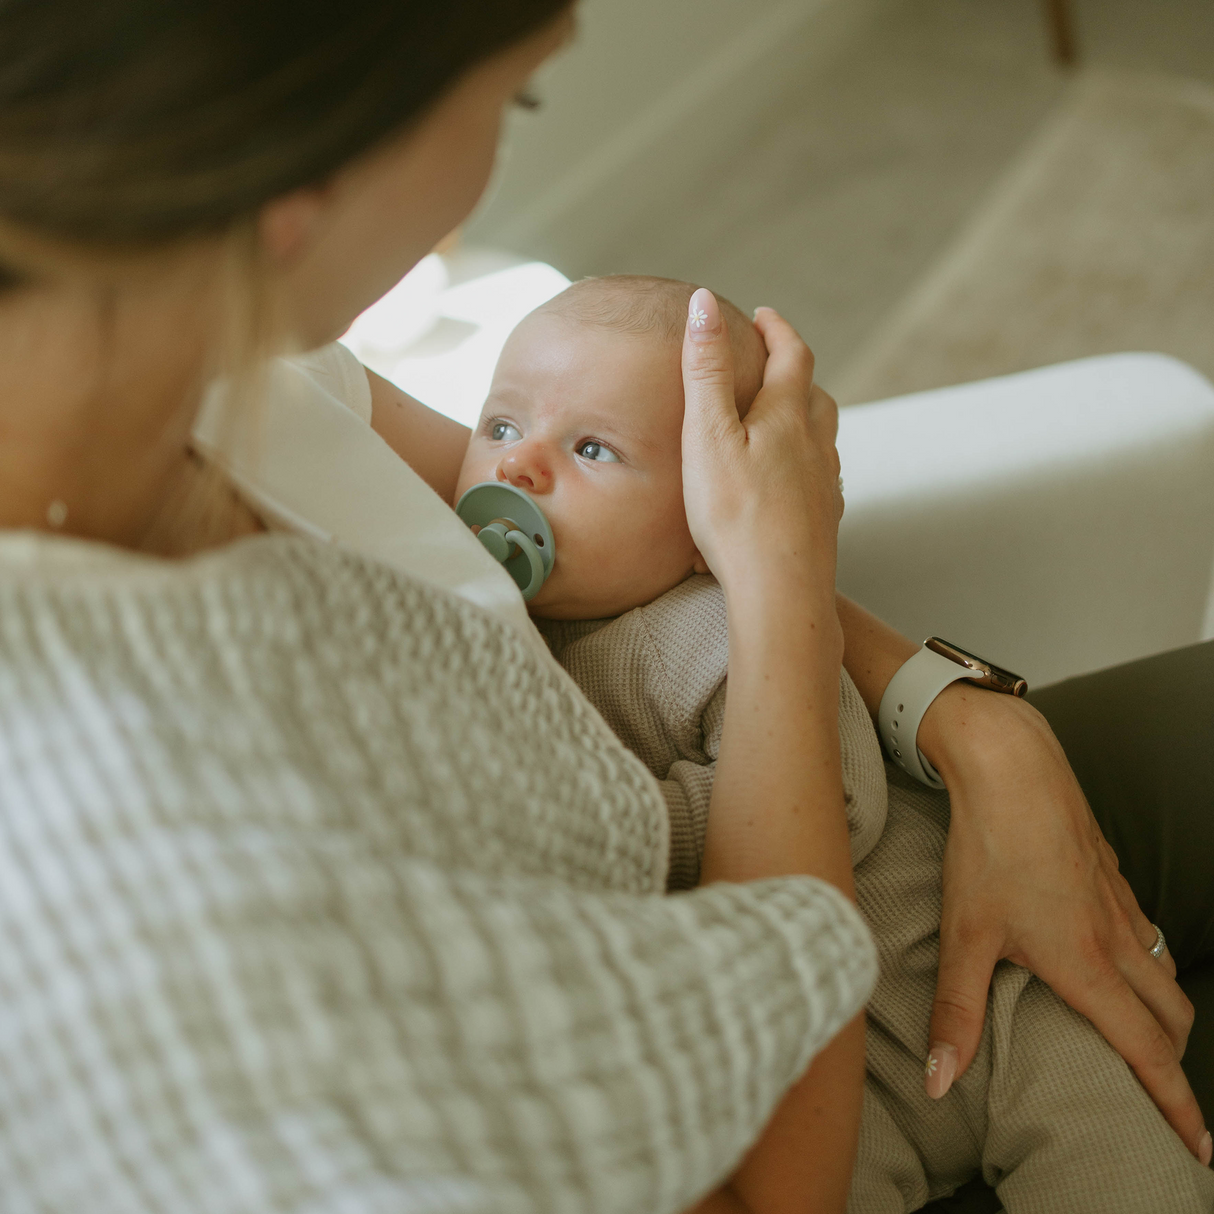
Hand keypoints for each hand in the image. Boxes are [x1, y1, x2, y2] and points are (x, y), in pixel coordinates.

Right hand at [680, 291, 842, 595]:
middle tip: (770, 360)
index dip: (776, 329)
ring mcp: (824, 483)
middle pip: (814, 393)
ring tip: (778, 416)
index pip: (791, 354)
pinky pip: (819, 476)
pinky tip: (789, 480)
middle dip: (792, 369)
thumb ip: (706, 370)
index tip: (761, 315)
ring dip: (803, 415)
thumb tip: (704, 303)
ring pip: (821, 435)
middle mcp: (815, 444)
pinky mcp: (823, 519)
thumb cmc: (736, 515)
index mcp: (787, 416)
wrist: (781, 590)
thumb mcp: (707, 435)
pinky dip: (804, 461)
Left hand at [919, 684, 1210, 1163]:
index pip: (1146, 1053)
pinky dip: (1147, 960)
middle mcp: (1116, 939)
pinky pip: (1144, 929)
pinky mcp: (1110, 872)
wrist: (1013, 767)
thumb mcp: (964, 936)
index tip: (1201, 1148)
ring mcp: (1119, 901)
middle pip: (1172, 1015)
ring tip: (1148, 1034)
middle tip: (1167, 1094)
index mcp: (1087, 965)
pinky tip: (1118, 956)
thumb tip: (939, 1083)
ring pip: (1164, 969)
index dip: (1175, 1106)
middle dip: (1175, 1060)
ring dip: (1166, 1009)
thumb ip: (955, 1013)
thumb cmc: (987, 848)